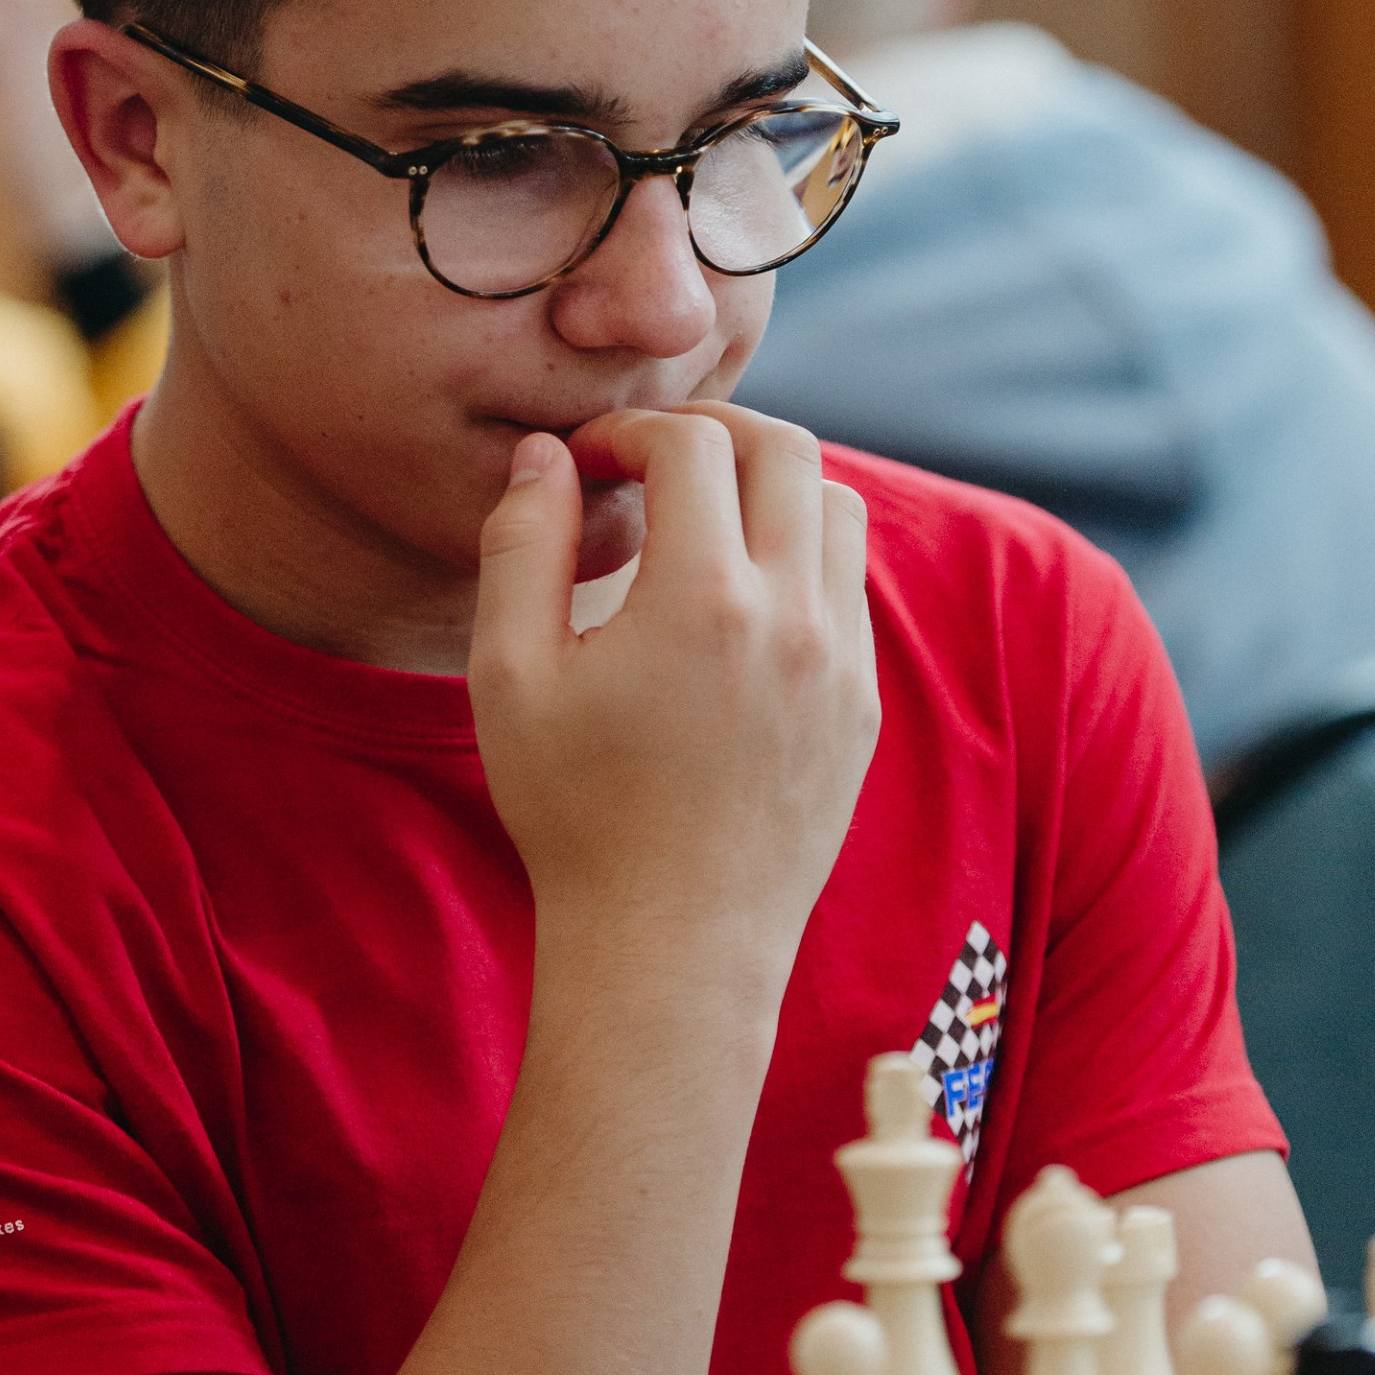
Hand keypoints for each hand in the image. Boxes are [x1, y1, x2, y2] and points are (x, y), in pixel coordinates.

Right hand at [468, 405, 878, 1003]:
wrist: (670, 945)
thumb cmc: (573, 814)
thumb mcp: (512, 676)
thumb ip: (523, 545)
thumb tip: (545, 455)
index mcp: (702, 598)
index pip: (689, 446)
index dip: (630, 430)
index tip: (589, 462)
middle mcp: (792, 616)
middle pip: (785, 448)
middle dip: (714, 430)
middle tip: (653, 457)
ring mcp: (842, 660)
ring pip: (837, 506)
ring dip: (772, 484)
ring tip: (702, 514)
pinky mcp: (861, 704)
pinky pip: (849, 583)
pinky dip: (801, 553)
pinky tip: (735, 592)